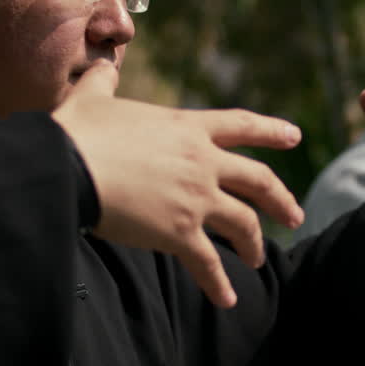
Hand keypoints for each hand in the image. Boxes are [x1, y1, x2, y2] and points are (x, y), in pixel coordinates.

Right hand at [52, 61, 304, 308]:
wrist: (68, 167)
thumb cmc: (77, 132)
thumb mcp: (92, 98)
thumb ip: (103, 82)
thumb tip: (103, 65)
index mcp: (187, 127)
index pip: (241, 125)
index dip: (272, 131)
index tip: (295, 136)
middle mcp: (202, 162)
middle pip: (258, 181)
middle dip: (281, 199)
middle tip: (295, 215)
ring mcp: (196, 199)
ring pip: (244, 223)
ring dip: (254, 243)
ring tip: (258, 260)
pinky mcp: (180, 233)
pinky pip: (209, 264)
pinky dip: (219, 284)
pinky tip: (227, 300)